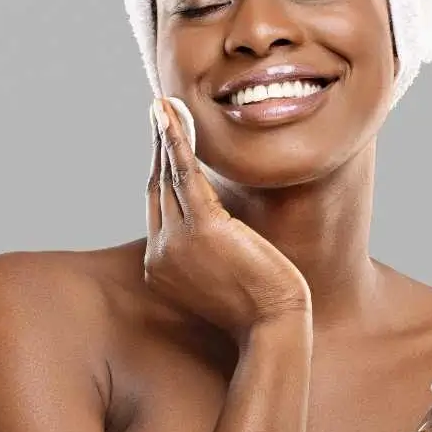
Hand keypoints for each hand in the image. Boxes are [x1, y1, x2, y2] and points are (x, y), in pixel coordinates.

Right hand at [144, 98, 310, 338]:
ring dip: (165, 135)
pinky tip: (173, 118)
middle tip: (159, 111)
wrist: (273, 326)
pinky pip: (184, 175)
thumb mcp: (223, 274)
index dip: (160, 169)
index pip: (159, 206)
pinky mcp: (203, 227)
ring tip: (164, 105)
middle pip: (158, 186)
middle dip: (159, 146)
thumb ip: (210, 248)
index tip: (165, 140)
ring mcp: (177, 240)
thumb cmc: (260, 307)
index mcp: (162, 266)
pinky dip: (176, 142)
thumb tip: (221, 223)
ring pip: (167, 176)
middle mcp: (160, 252)